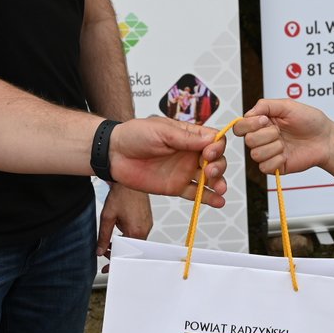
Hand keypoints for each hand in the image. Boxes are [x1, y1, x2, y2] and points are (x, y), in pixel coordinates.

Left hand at [98, 183, 152, 255]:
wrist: (128, 180)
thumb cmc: (121, 194)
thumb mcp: (107, 217)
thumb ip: (103, 237)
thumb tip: (100, 250)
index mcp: (136, 231)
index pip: (127, 254)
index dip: (115, 260)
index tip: (108, 265)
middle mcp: (145, 229)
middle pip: (132, 249)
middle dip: (118, 251)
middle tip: (106, 250)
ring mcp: (148, 224)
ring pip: (135, 241)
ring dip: (123, 242)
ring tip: (112, 237)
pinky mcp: (148, 220)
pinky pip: (139, 233)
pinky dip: (129, 235)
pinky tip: (120, 229)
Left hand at [108, 117, 226, 205]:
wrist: (113, 154)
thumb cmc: (134, 135)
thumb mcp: (161, 130)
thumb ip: (186, 138)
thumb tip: (211, 140)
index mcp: (188, 135)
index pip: (214, 140)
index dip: (217, 147)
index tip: (209, 153)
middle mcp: (189, 153)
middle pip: (216, 160)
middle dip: (219, 166)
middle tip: (210, 171)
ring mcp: (183, 171)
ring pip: (209, 178)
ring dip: (219, 183)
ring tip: (219, 189)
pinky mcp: (176, 186)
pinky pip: (196, 193)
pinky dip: (208, 198)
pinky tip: (218, 201)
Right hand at [233, 99, 333, 174]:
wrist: (326, 139)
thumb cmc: (311, 121)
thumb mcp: (288, 105)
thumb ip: (265, 105)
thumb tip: (247, 114)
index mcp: (262, 122)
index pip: (240, 126)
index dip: (249, 124)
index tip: (266, 120)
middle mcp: (263, 138)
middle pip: (247, 141)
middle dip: (266, 135)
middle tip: (280, 132)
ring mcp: (269, 153)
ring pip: (255, 155)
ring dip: (273, 147)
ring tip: (285, 143)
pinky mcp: (276, 166)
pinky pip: (265, 167)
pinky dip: (276, 160)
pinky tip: (287, 154)